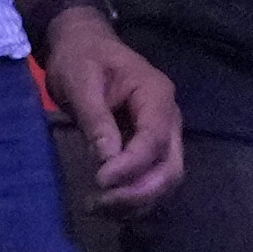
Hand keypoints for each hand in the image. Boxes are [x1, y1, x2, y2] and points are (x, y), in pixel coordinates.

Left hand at [40, 3, 184, 211]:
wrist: (82, 44)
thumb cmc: (81, 58)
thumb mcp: (81, 83)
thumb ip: (97, 121)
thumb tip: (107, 161)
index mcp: (156, 95)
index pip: (155, 139)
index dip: (131, 166)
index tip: (99, 180)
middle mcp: (168, 117)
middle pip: (171, 166)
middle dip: (139, 192)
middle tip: (100, 203)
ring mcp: (162, 133)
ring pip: (166, 178)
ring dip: (137, 201)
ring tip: (98, 207)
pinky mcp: (148, 147)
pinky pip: (152, 178)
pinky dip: (135, 199)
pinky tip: (108, 205)